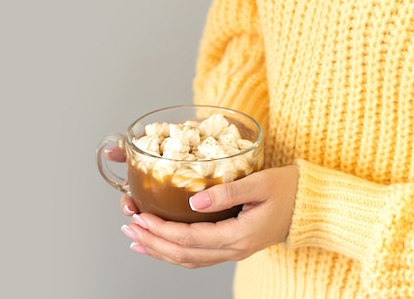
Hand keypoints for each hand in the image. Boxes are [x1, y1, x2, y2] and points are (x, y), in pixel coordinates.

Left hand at [120, 165, 298, 267]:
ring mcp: (233, 251)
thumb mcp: (260, 183)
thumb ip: (228, 192)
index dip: (161, 230)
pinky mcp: (232, 246)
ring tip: (135, 238)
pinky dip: (175, 252)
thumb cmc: (290, 190)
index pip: (190, 238)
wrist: (314, 207)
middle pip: (184, 254)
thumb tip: (194, 199)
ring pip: (189, 260)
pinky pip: (198, 257)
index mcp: (239, 235)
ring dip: (160, 250)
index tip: (140, 218)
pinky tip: (161, 245)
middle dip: (153, 241)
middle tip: (129, 227)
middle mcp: (233, 249)